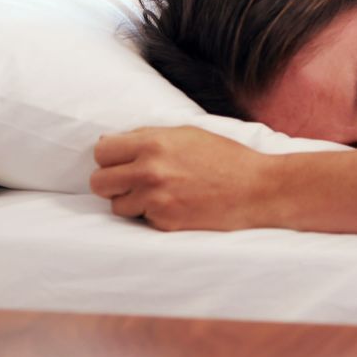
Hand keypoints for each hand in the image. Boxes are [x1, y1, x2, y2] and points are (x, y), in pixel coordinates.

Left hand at [90, 126, 276, 230]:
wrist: (257, 189)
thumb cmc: (225, 158)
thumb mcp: (186, 134)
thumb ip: (147, 136)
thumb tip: (111, 141)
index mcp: (153, 143)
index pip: (102, 151)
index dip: (109, 157)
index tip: (119, 162)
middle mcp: (149, 171)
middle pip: (99, 182)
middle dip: (111, 182)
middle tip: (130, 182)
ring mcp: (156, 199)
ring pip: (116, 205)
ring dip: (131, 201)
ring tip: (156, 194)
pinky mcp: (166, 223)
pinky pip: (142, 220)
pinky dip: (152, 216)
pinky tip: (175, 206)